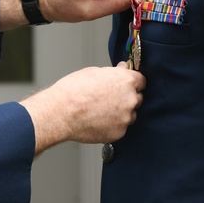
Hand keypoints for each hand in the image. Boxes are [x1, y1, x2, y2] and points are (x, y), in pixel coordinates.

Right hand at [20, 63, 144, 154]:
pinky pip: (120, 128)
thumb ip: (113, 72)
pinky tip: (97, 120)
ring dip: (121, 113)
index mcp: (126, 81)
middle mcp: (130, 99)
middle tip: (109, 98)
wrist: (61, 113)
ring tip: (101, 111)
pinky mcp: (119, 133)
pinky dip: (112, 125)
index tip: (128, 85)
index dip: (133, 82)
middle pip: (137, 98)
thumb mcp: (94, 72)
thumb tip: (122, 69)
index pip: (141, 81)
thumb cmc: (73, 91)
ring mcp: (125, 118)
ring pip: (129, 115)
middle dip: (127, 97)